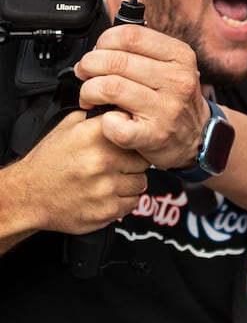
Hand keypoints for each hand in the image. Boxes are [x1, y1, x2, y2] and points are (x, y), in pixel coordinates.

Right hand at [11, 111, 147, 234]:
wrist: (28, 195)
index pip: (137, 132)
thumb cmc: (49, 162)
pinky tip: (107, 194)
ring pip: (141, 182)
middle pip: (143, 159)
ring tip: (110, 180)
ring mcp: (106, 187)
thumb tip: (123, 112)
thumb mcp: (68, 128)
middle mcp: (102, 160)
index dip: (135, 139)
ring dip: (129, 182)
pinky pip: (133, 202)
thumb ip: (98, 118)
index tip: (130, 143)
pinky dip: (124, 199)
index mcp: (95, 136)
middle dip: (133, 162)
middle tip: (117, 165)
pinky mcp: (108, 210)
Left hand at [74, 24, 208, 170]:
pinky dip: (103, 122)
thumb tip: (102, 45)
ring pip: (109, 87)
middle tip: (86, 74)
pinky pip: (113, 124)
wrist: (198, 137)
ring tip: (91, 97)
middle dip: (88, 66)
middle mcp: (177, 82)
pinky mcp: (154, 135)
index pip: (131, 36)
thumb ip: (144, 50)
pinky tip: (110, 119)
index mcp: (181, 57)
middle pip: (115, 61)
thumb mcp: (173, 66)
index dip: (104, 41)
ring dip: (89, 91)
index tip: (99, 51)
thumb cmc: (175, 99)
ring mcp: (166, 110)